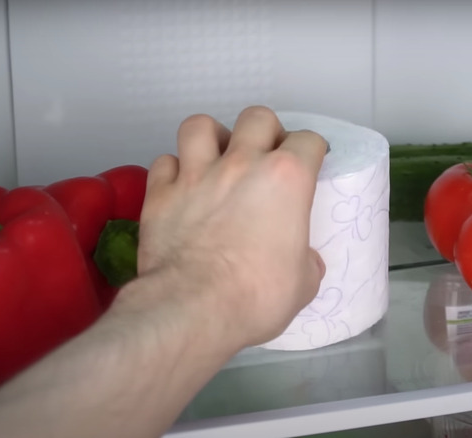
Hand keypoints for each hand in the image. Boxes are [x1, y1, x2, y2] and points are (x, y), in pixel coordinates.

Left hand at [133, 106, 327, 347]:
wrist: (194, 309)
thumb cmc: (258, 296)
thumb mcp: (304, 283)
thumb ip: (306, 259)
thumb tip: (301, 260)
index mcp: (286, 179)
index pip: (308, 141)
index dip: (312, 151)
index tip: (310, 164)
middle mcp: (241, 164)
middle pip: (257, 117)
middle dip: (266, 131)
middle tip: (265, 156)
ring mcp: (195, 175)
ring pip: (200, 126)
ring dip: (212, 138)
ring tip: (216, 158)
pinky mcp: (159, 194)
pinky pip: (164, 163)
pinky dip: (173, 171)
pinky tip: (180, 187)